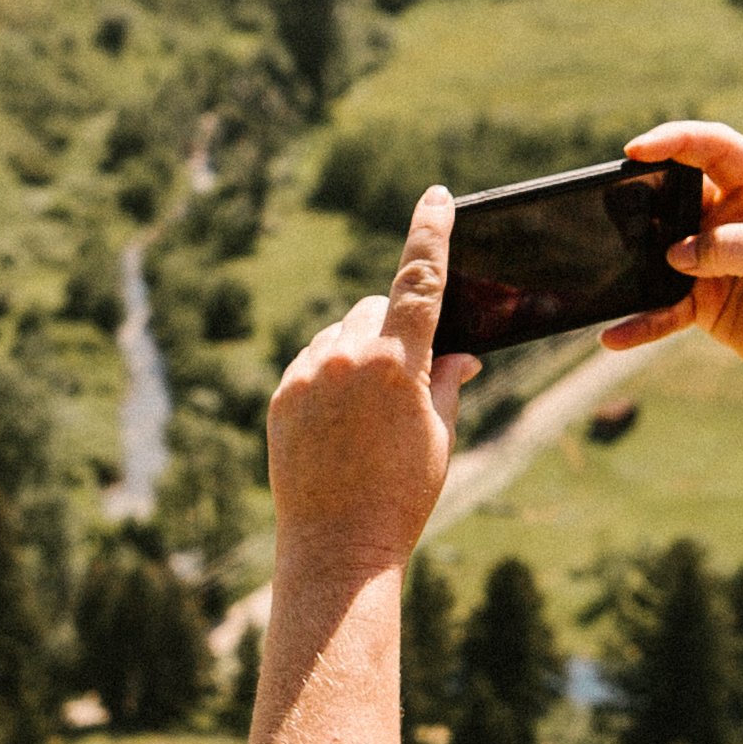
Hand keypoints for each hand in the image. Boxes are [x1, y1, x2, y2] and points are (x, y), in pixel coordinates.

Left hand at [265, 184, 476, 582]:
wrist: (336, 546)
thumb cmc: (402, 495)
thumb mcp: (440, 435)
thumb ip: (448, 380)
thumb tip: (461, 351)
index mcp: (397, 362)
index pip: (420, 279)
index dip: (431, 232)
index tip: (436, 197)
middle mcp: (347, 356)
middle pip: (375, 308)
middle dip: (394, 326)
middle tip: (407, 375)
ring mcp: (308, 373)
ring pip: (340, 333)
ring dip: (358, 351)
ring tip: (368, 414)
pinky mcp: (281, 393)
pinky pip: (312, 361)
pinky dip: (329, 375)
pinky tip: (339, 423)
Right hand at [611, 121, 742, 418]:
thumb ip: (736, 248)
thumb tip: (674, 254)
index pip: (714, 148)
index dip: (676, 140)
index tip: (638, 150)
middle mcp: (732, 218)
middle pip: (676, 194)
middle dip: (642, 196)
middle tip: (612, 205)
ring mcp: (714, 260)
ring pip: (660, 251)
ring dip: (633, 260)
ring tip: (607, 270)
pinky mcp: (704, 302)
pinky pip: (662, 307)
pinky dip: (641, 320)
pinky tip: (616, 335)